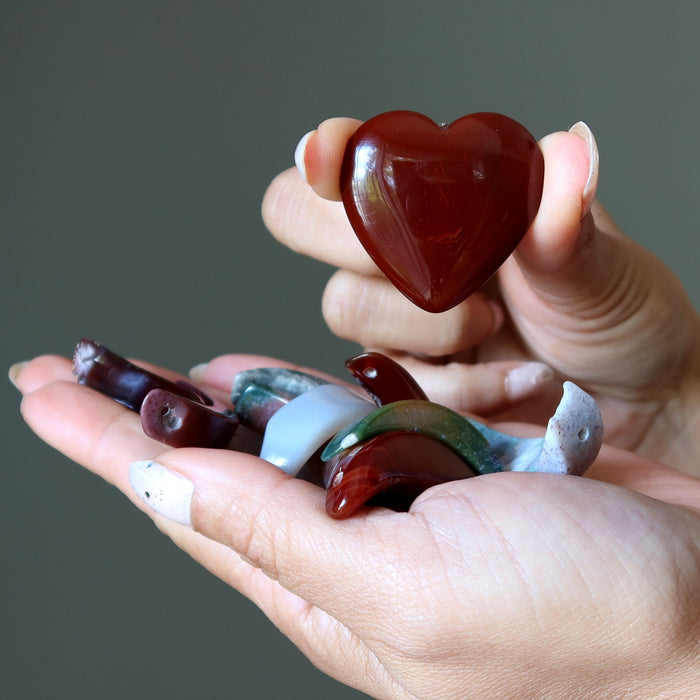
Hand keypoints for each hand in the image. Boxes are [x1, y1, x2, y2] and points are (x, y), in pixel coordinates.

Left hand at [14, 355, 699, 698]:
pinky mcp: (437, 463)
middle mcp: (341, 543)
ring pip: (275, 434)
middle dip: (133, 414)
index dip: (102, 441)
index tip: (42, 392)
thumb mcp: (407, 593)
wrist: (694, 599)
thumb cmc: (573, 621)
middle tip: (71, 371)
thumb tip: (168, 484)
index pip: (177, 498)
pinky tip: (260, 376)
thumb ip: (281, 541)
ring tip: (145, 372)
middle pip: (212, 461)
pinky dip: (299, 387)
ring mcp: (389, 498)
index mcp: (317, 584)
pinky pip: (347, 415)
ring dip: (209, 397)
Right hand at [262, 118, 699, 474]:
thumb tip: (568, 154)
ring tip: (495, 327)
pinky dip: (457, 387)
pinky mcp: (404, 374)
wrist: (632, 400)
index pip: (357, 157)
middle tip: (436, 274)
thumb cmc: (619, 314)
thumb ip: (566, 221)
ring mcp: (396, 314)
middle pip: (303, 222)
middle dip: (357, 247)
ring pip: (345, 308)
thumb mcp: (601, 264)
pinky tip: (512, 381)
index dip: (327, 154)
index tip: (328, 161)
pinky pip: (388, 379)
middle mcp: (406, 246)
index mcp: (448, 193)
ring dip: (426, 327)